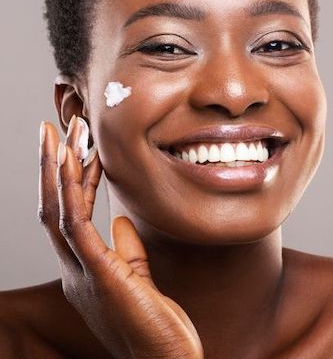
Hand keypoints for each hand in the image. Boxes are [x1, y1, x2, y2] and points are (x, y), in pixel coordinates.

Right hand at [37, 117, 203, 358]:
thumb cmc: (155, 326)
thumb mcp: (139, 281)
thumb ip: (127, 251)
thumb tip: (119, 221)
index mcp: (86, 270)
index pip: (69, 216)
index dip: (69, 181)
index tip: (77, 148)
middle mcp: (76, 270)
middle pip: (55, 207)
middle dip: (54, 166)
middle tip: (56, 128)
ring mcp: (83, 274)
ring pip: (59, 211)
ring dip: (59, 169)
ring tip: (62, 133)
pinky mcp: (100, 276)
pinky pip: (78, 226)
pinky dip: (73, 191)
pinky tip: (77, 161)